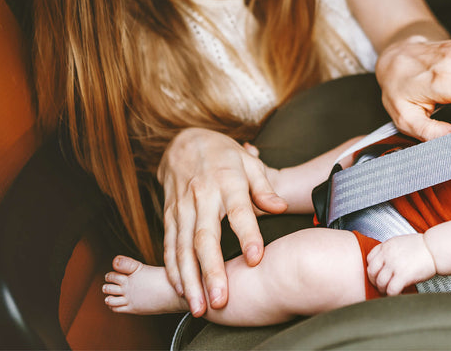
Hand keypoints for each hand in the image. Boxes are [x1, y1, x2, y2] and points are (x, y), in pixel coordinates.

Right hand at [157, 128, 287, 316]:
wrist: (183, 142)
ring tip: (199, 308)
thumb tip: (281, 207)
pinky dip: (173, 270)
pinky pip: (169, 246)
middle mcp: (201, 197)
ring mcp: (181, 208)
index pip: (239, 211)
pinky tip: (181, 291)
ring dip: (190, 280)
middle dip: (212, 272)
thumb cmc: (224, 156)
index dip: (248, 234)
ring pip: (182, 248)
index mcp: (226, 182)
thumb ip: (264, 188)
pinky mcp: (168, 216)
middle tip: (221, 300)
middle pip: (205, 238)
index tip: (256, 258)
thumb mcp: (249, 163)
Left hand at [366, 233, 436, 295]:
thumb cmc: (421, 247)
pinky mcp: (403, 275)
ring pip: (380, 282)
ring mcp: (394, 265)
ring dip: (383, 289)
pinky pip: (391, 290)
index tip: (378, 274)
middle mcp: (387, 255)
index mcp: (386, 246)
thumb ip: (389, 251)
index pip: (369, 259)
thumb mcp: (400, 242)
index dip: (373, 269)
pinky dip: (392, 295)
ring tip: (389, 291)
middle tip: (382, 286)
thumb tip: (383, 264)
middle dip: (375, 281)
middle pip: (371, 272)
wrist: (435, 249)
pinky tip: (398, 293)